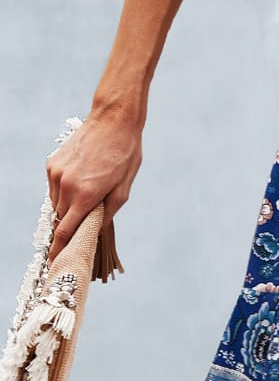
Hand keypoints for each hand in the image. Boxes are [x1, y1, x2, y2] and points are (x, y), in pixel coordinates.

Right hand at [44, 105, 142, 263]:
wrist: (113, 119)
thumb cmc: (126, 152)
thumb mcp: (125, 186)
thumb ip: (109, 212)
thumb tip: (95, 231)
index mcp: (87, 195)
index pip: (66, 232)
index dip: (60, 250)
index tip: (56, 262)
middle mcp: (67, 186)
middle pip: (60, 220)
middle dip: (68, 227)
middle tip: (79, 229)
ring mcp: (56, 174)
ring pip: (56, 204)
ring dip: (67, 208)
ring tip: (86, 195)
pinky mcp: (51, 165)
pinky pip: (54, 188)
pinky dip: (64, 191)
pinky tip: (81, 180)